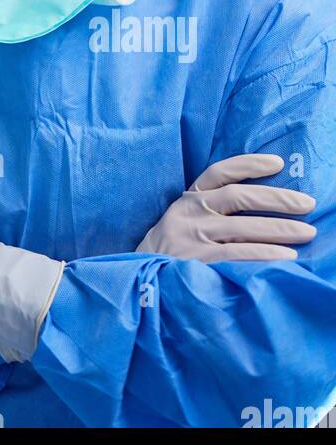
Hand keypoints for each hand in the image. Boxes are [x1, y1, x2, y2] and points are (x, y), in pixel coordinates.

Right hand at [137, 154, 316, 261]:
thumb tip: (264, 209)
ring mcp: (191, 236)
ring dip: (280, 229)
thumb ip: (213, 212)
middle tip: (307, 203)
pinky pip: (238, 254)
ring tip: (307, 232)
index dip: (249, 164)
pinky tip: (286, 257)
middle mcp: (189, 211)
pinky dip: (265, 254)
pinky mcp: (196, 261)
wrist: (137, 281)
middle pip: (238, 196)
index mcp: (187, 198)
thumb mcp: (185, 221)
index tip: (278, 162)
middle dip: (277, 199)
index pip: (219, 172)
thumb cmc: (172, 251)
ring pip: (243, 226)